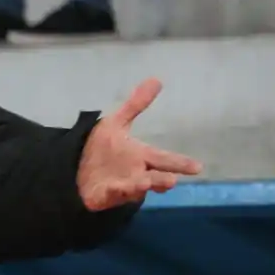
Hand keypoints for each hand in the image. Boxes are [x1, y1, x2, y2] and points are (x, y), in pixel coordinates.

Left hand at [77, 79, 201, 211]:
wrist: (75, 167)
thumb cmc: (102, 148)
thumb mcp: (116, 123)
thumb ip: (136, 104)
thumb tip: (156, 80)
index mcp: (141, 156)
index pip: (164, 158)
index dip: (180, 163)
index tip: (198, 167)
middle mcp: (137, 173)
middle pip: (155, 176)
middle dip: (163, 178)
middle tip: (173, 180)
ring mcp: (123, 185)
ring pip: (138, 187)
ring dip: (145, 185)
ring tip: (152, 183)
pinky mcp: (107, 194)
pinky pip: (114, 193)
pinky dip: (119, 190)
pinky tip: (121, 187)